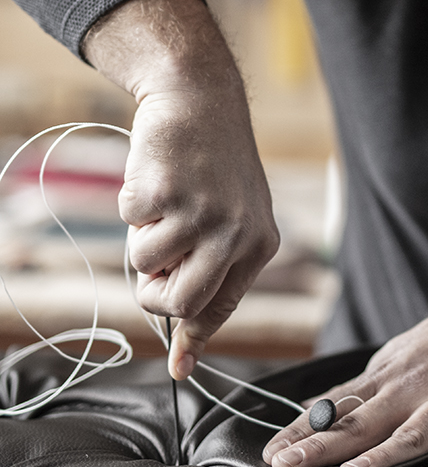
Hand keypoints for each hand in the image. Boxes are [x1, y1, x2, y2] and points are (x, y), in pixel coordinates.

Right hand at [83, 0, 278, 378]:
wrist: (200, 98)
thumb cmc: (212, 164)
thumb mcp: (231, 217)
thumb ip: (212, 274)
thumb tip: (186, 356)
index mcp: (259, 243)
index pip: (221, 308)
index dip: (193, 338)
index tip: (180, 368)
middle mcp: (235, 233)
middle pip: (180, 303)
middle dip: (154, 293)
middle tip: (152, 268)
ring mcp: (200, 212)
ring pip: (146, 264)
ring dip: (142, 236)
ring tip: (164, 200)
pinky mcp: (165, 192)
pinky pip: (129, 223)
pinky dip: (132, 203)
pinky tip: (157, 174)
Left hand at [262, 285, 427, 466]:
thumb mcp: (394, 358)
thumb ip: (359, 388)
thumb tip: (312, 408)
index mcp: (385, 379)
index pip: (334, 408)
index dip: (300, 430)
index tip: (270, 452)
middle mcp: (409, 390)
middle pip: (359, 422)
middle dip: (319, 445)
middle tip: (284, 464)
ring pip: (410, 434)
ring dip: (381, 454)